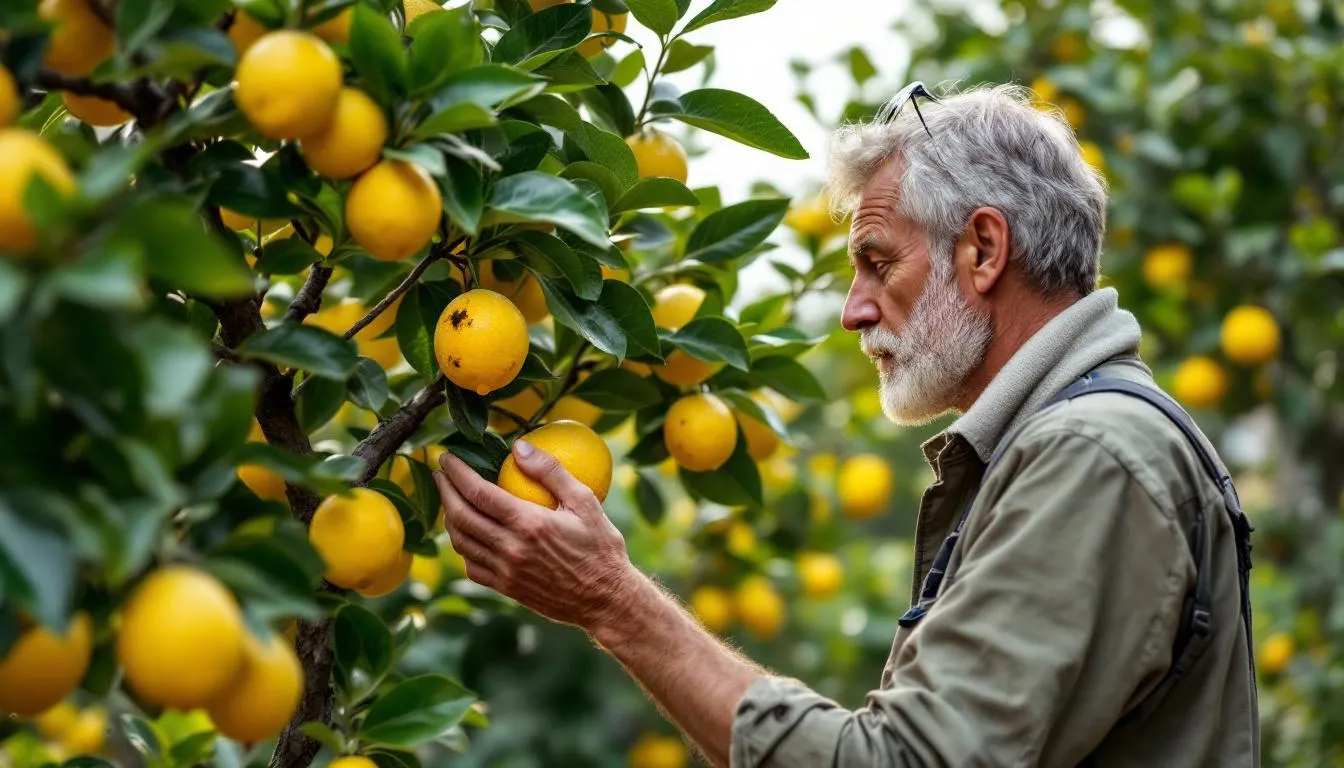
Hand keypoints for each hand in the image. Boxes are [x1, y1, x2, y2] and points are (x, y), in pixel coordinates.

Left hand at [433, 441, 636, 631]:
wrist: (606, 600)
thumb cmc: (601, 546)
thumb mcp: (586, 501)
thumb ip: (551, 471)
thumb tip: (519, 447)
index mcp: (529, 523)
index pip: (479, 493)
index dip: (458, 473)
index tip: (447, 458)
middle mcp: (512, 549)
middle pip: (462, 516)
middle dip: (445, 491)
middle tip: (440, 473)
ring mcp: (506, 572)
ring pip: (462, 543)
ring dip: (450, 518)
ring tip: (450, 500)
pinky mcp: (507, 589)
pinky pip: (472, 567)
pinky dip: (464, 548)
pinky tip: (468, 535)